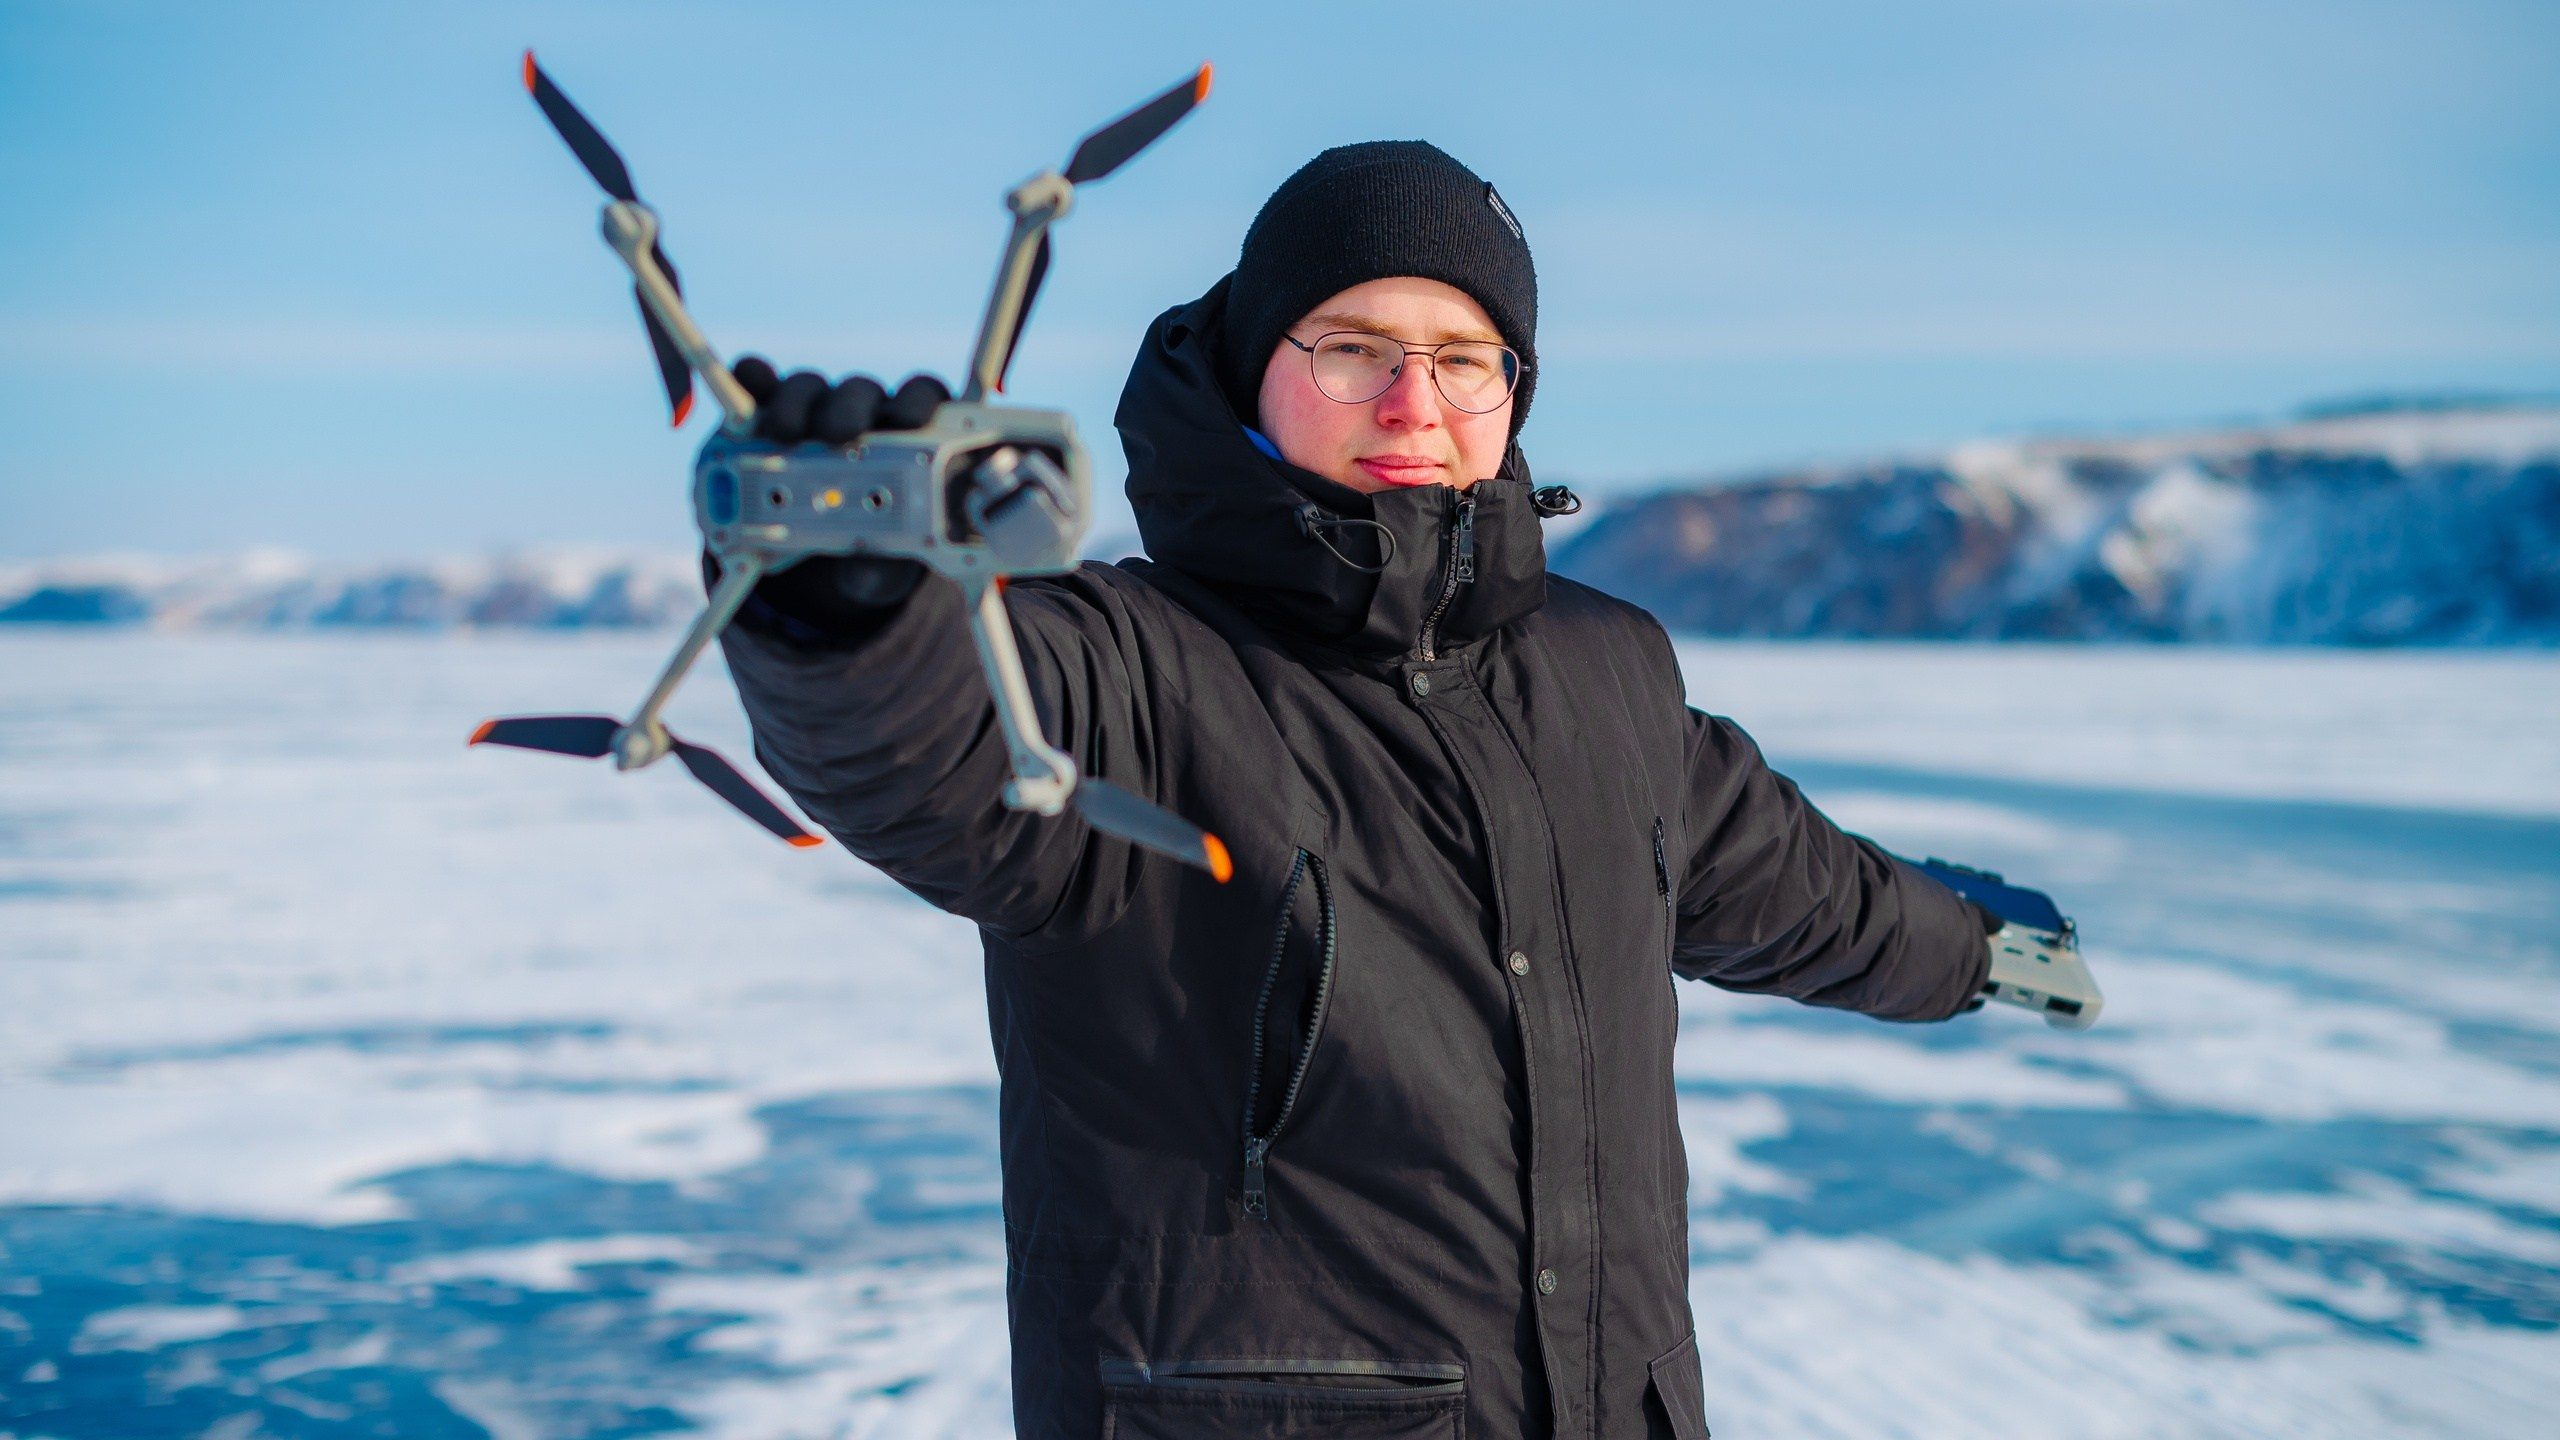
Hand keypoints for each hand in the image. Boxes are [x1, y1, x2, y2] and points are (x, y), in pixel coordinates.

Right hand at [716, 355, 954, 638]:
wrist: (811, 559)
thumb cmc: (865, 552)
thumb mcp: (877, 564)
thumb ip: (879, 566)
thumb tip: (865, 573)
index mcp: (905, 442)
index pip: (920, 399)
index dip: (915, 402)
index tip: (907, 420)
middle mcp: (860, 417)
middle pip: (861, 392)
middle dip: (850, 407)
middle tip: (838, 432)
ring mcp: (809, 412)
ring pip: (810, 387)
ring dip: (798, 402)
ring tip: (784, 432)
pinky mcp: (760, 413)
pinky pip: (756, 382)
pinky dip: (751, 380)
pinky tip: (745, 388)